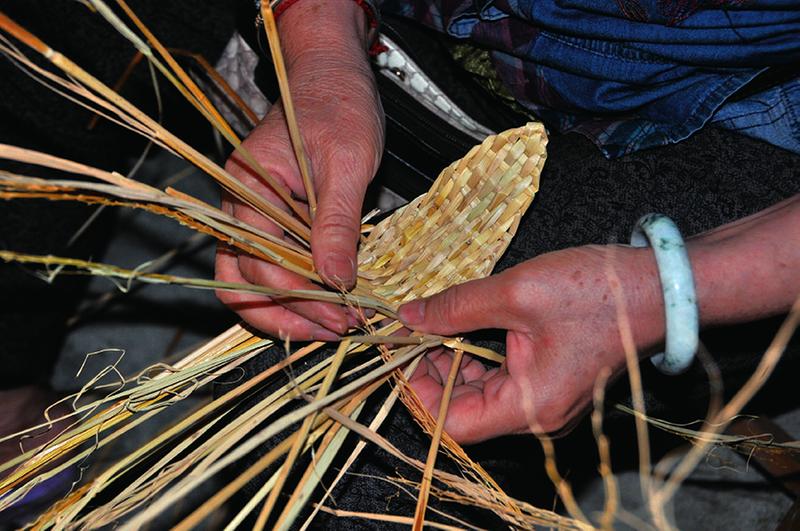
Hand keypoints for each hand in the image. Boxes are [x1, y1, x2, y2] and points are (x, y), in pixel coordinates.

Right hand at [215, 1, 383, 339]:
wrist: (334, 75)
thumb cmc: (337, 103)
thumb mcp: (346, 162)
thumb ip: (336, 222)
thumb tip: (335, 281)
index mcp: (246, 190)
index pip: (257, 263)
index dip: (299, 297)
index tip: (342, 315)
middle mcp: (240, 209)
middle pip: (243, 283)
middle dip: (290, 314)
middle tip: (339, 330)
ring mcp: (256, 217)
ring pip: (254, 282)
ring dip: (292, 310)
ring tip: (337, 325)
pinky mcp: (278, 221)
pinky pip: (278, 266)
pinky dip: (302, 289)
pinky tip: (335, 300)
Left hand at [399, 245, 664, 443]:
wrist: (660, 287)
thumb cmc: (599, 292)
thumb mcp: (515, 293)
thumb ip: (455, 308)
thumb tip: (410, 317)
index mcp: (528, 407)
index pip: (451, 423)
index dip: (417, 393)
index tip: (399, 356)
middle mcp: (536, 414)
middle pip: (463, 410)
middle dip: (431, 372)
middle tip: (412, 333)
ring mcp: (545, 399)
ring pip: (480, 393)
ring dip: (452, 361)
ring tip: (434, 324)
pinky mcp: (550, 380)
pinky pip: (501, 379)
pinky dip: (476, 356)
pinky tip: (463, 327)